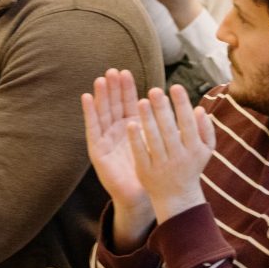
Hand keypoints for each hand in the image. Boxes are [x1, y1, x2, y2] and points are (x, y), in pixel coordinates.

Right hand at [82, 68, 153, 251]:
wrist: (140, 196)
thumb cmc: (151, 169)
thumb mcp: (159, 142)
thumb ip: (164, 125)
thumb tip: (182, 106)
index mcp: (132, 126)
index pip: (127, 103)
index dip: (126, 88)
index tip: (125, 72)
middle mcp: (117, 130)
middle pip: (113, 104)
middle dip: (113, 88)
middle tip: (113, 71)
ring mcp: (106, 139)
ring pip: (102, 113)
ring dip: (101, 96)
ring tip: (100, 80)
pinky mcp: (97, 150)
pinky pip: (92, 128)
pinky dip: (89, 112)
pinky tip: (87, 97)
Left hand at [129, 84, 215, 223]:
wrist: (178, 198)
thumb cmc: (192, 166)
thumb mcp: (206, 150)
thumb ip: (206, 129)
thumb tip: (199, 109)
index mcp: (195, 149)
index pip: (188, 123)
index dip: (182, 105)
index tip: (176, 86)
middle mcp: (179, 157)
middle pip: (169, 130)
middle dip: (162, 109)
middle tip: (154, 90)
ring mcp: (162, 165)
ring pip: (154, 140)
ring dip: (148, 120)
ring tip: (141, 101)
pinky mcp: (146, 172)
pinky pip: (141, 154)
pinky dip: (136, 140)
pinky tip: (130, 124)